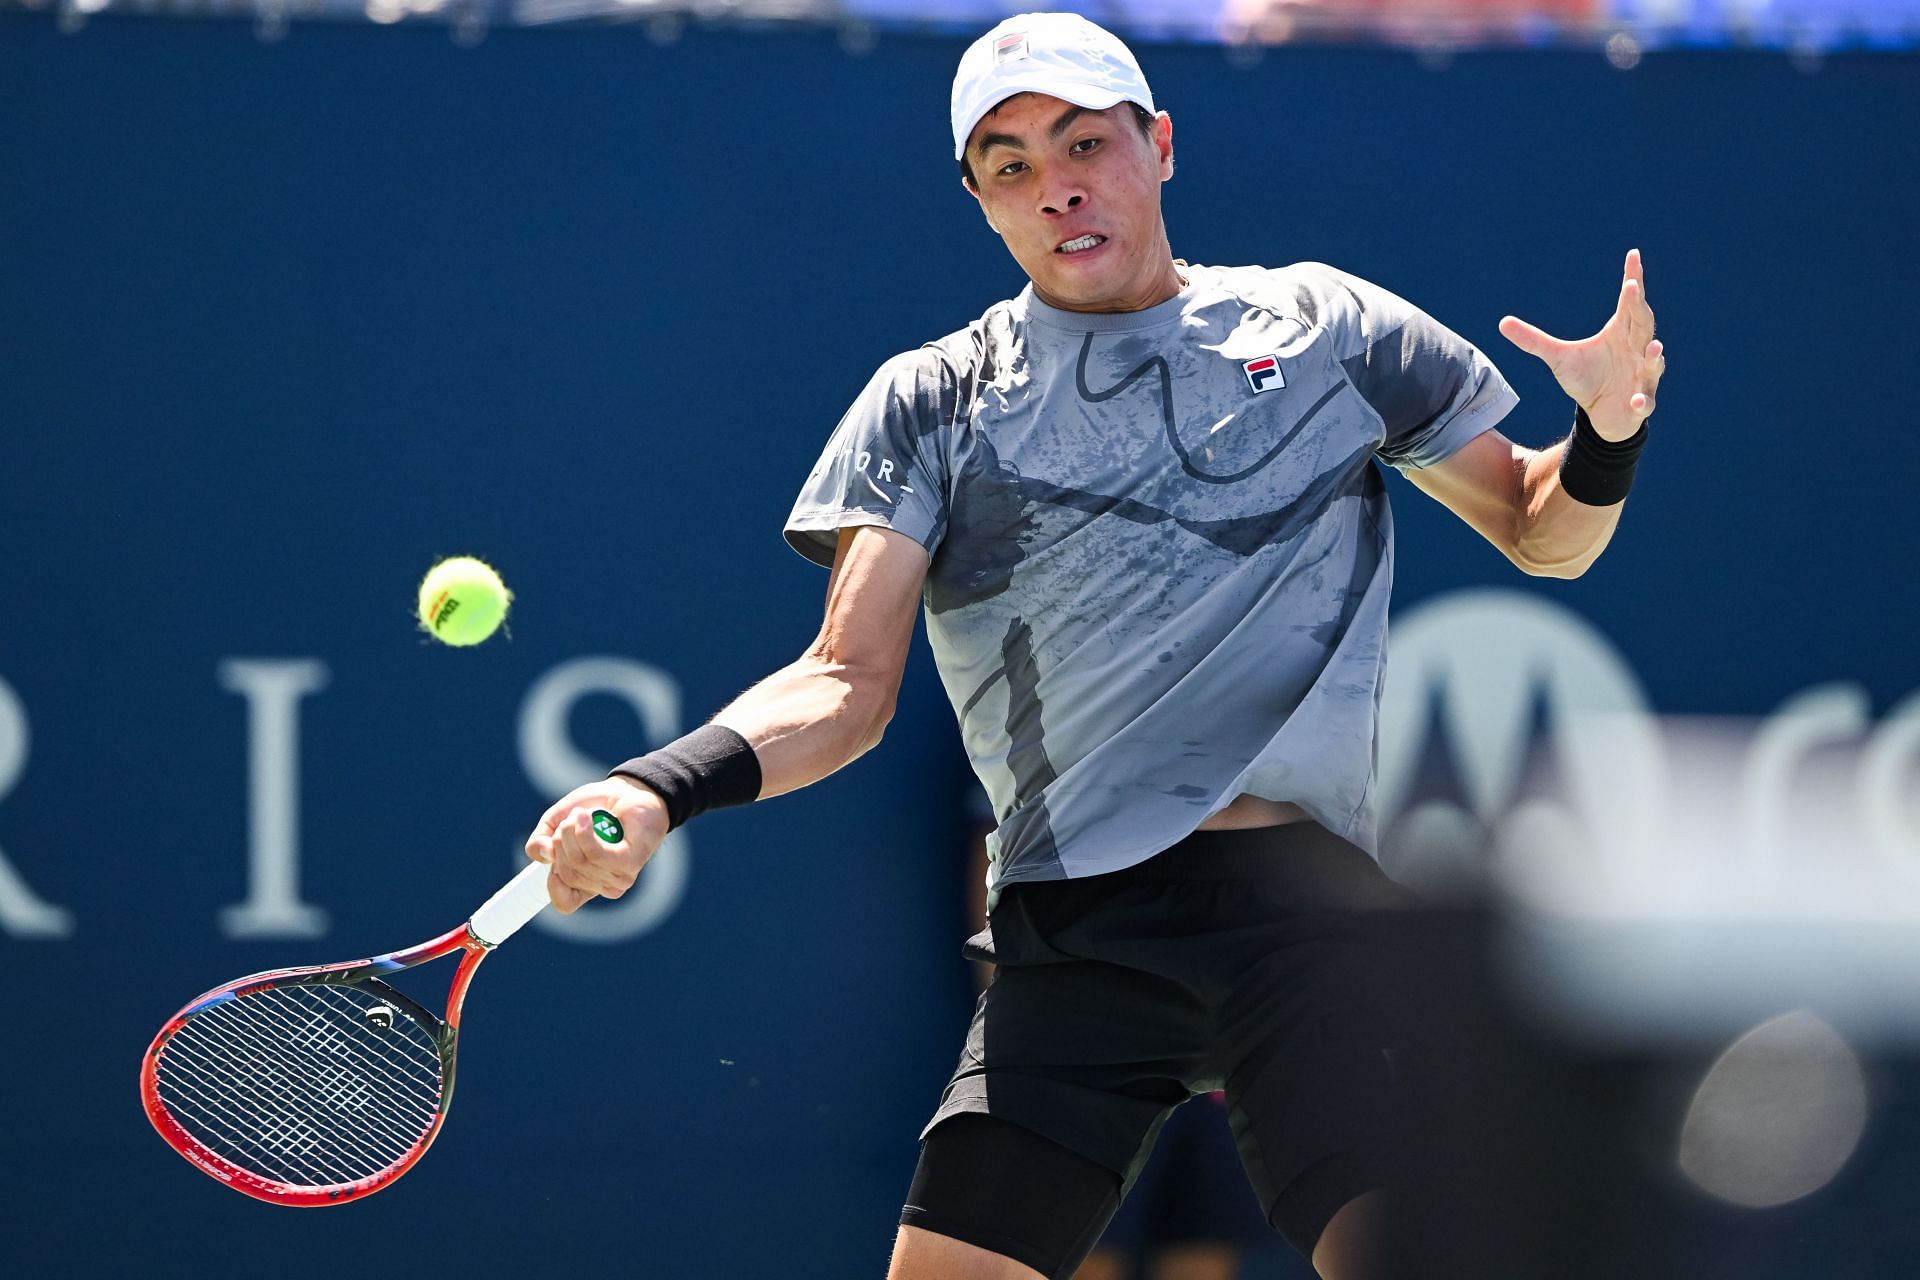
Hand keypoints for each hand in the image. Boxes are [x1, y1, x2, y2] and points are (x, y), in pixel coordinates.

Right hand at [524, 777, 669, 912]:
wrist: (627, 789)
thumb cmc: (593, 808)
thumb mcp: (555, 822)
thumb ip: (539, 842)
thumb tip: (544, 855)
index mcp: (585, 884)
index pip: (565, 904)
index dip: (552, 882)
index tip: (552, 853)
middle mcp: (604, 885)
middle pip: (567, 875)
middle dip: (560, 841)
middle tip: (571, 820)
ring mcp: (619, 876)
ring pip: (579, 862)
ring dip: (572, 831)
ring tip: (582, 813)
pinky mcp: (630, 862)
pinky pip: (596, 855)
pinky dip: (585, 833)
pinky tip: (586, 817)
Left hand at [1498, 248, 1666, 441]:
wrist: (1602, 414)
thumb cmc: (1586, 379)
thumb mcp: (1557, 357)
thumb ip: (1534, 340)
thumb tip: (1502, 323)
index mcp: (1620, 331)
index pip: (1627, 301)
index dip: (1632, 278)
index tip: (1633, 254)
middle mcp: (1636, 348)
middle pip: (1642, 323)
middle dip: (1638, 306)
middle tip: (1631, 286)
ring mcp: (1642, 375)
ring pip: (1653, 361)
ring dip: (1654, 355)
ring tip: (1653, 347)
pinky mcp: (1640, 402)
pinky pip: (1644, 401)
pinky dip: (1642, 400)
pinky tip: (1635, 401)